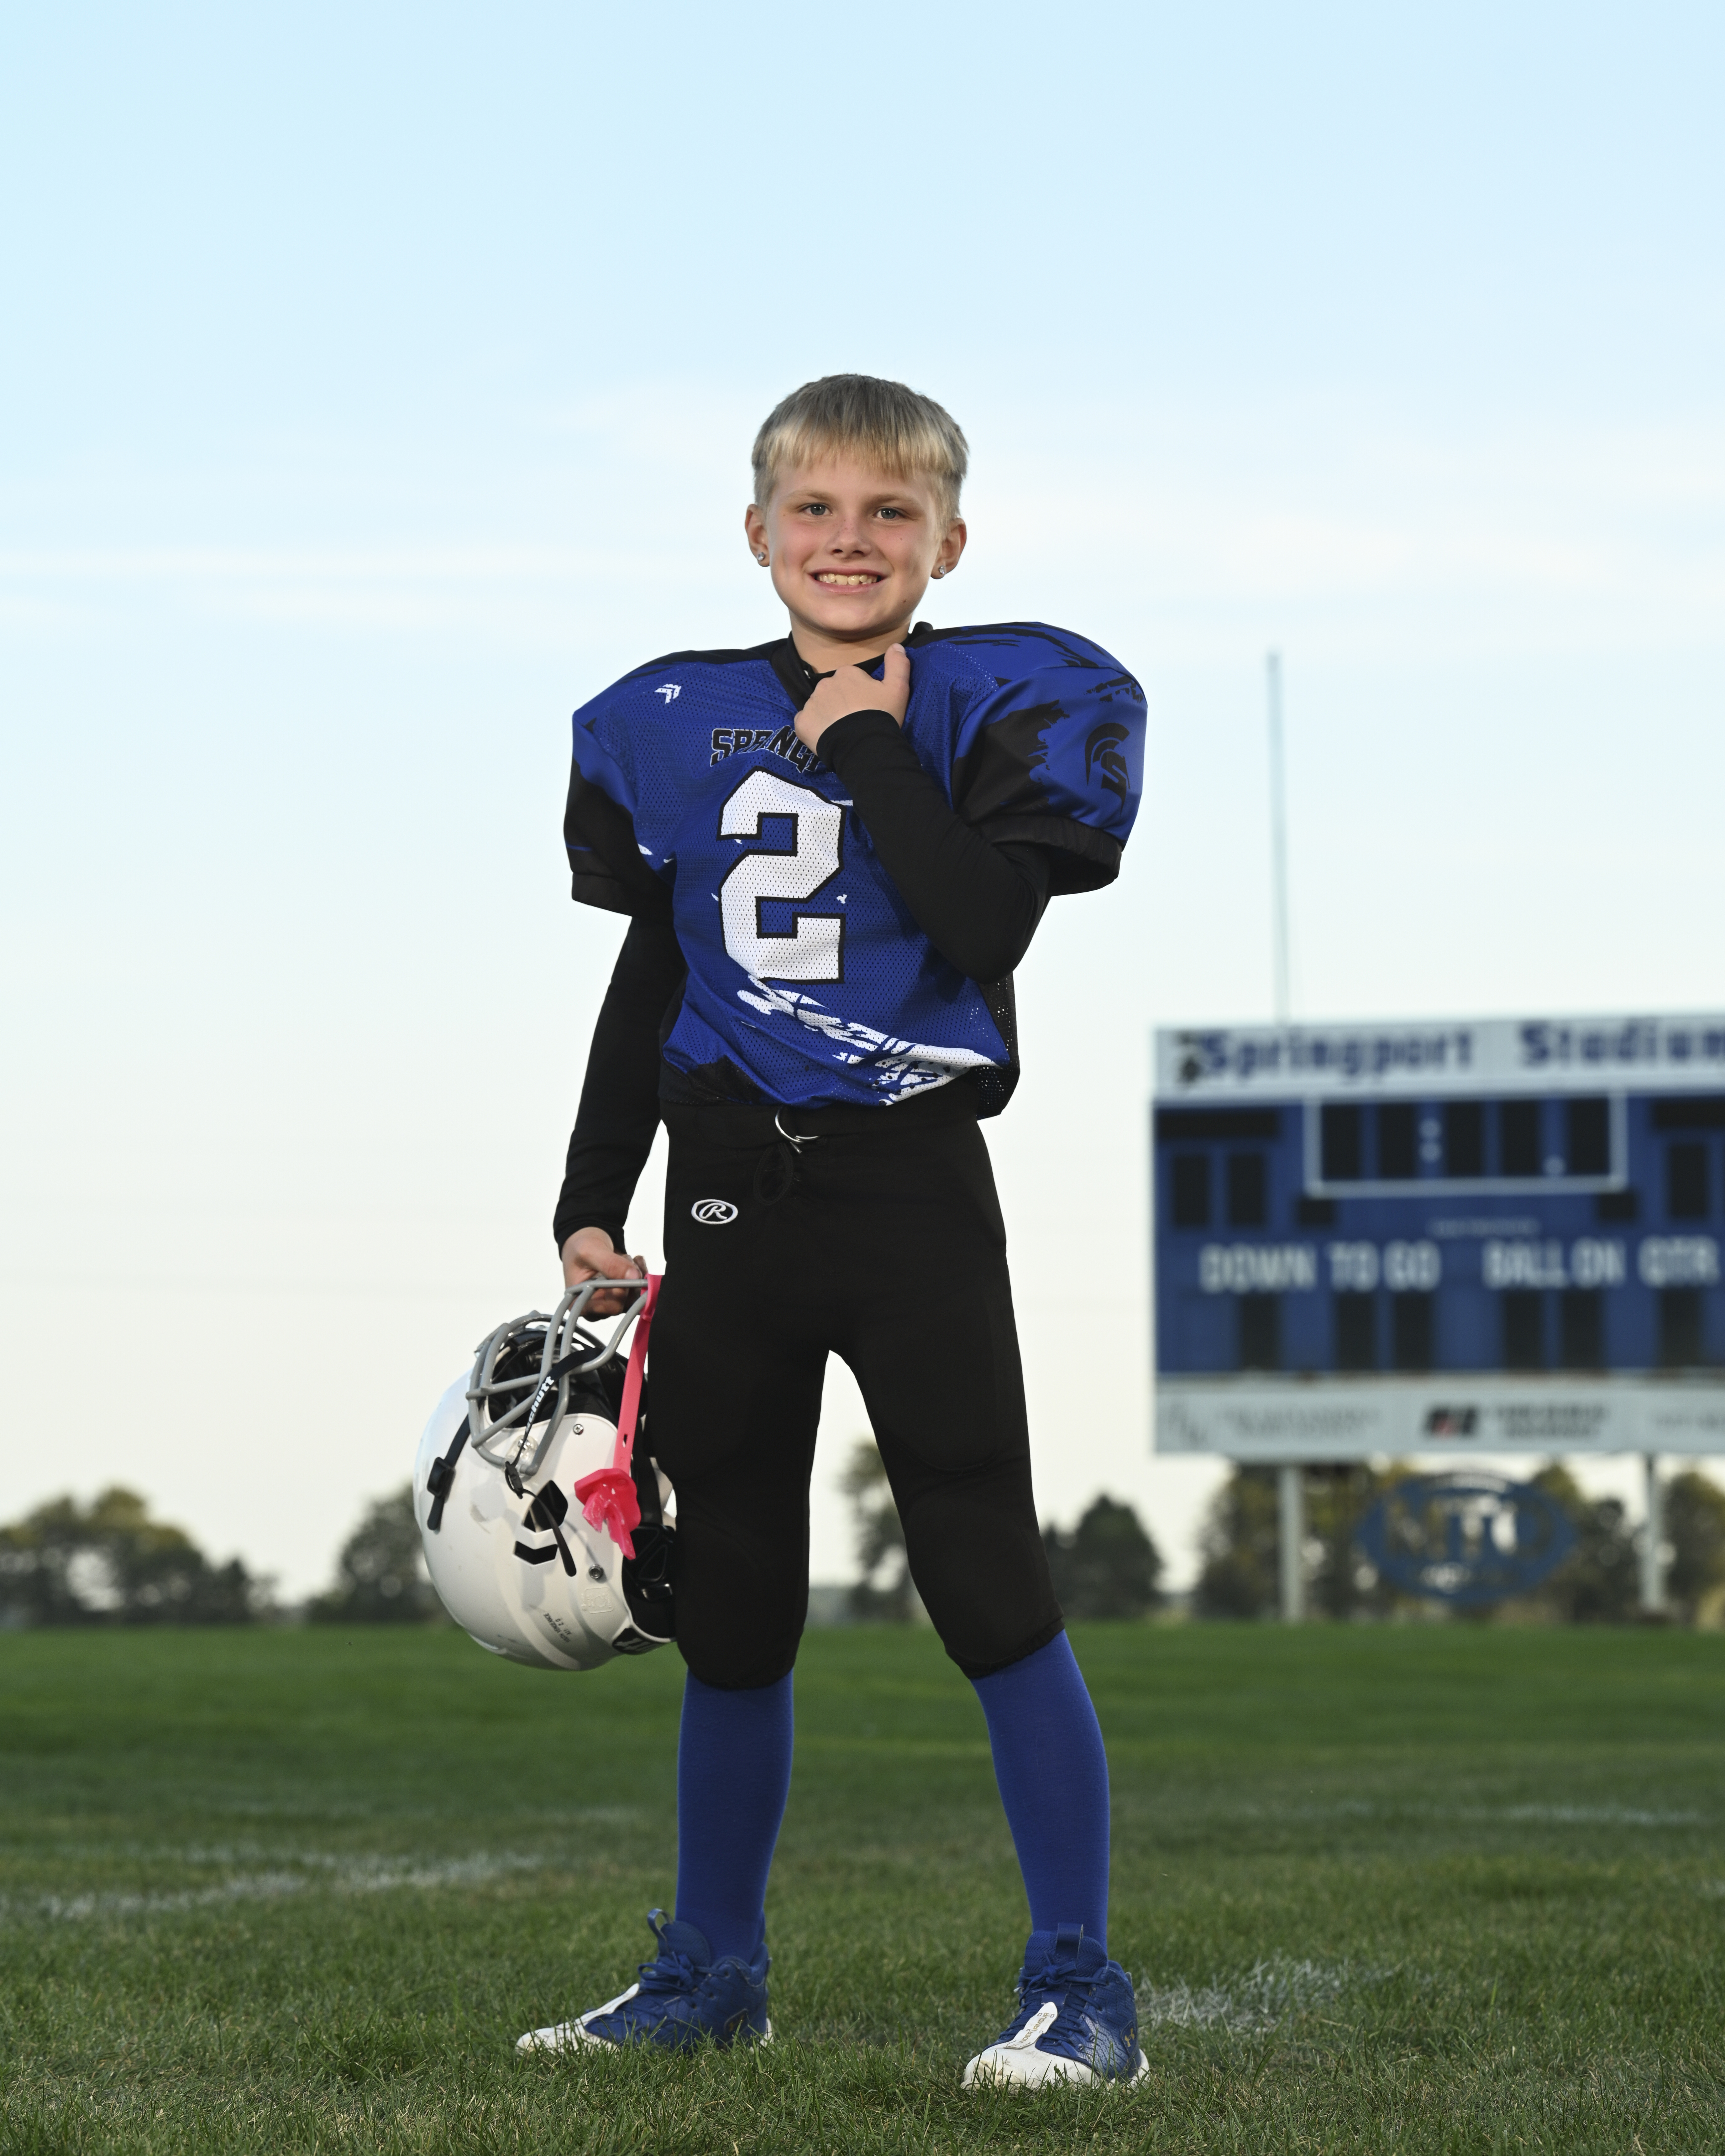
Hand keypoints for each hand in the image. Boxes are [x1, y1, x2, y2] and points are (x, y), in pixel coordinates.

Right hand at [560, 1227, 646, 1314]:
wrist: (587, 1240)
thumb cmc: (580, 1246)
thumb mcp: (590, 1251)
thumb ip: (610, 1265)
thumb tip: (634, 1277)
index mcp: (581, 1302)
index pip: (610, 1307)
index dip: (622, 1291)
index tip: (623, 1272)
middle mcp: (596, 1307)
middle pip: (625, 1303)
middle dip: (630, 1279)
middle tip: (624, 1258)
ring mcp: (611, 1301)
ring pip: (636, 1296)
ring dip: (637, 1274)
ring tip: (625, 1257)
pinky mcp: (623, 1295)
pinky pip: (642, 1289)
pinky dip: (642, 1272)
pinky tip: (634, 1260)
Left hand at [794, 643, 909, 754]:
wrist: (865, 747)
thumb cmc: (882, 717)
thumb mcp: (898, 689)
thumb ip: (897, 665)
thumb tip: (896, 646)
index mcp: (847, 673)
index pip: (851, 680)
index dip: (860, 695)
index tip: (868, 708)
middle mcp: (825, 683)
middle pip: (833, 692)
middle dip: (842, 703)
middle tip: (855, 721)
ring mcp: (811, 703)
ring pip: (819, 706)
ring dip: (827, 715)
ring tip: (842, 731)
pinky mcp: (802, 722)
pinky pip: (805, 722)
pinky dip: (813, 728)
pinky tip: (826, 737)